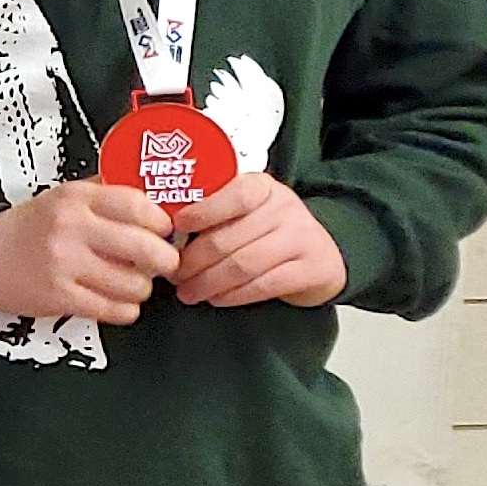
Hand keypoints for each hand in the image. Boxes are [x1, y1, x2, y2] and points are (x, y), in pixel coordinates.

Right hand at [0, 181, 178, 325]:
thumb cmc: (30, 227)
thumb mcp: (64, 196)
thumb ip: (106, 194)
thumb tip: (156, 199)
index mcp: (75, 199)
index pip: (138, 206)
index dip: (161, 222)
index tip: (165, 231)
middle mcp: (70, 229)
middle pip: (144, 248)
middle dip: (165, 260)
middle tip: (164, 263)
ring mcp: (64, 265)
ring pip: (134, 284)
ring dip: (142, 288)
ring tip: (132, 283)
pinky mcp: (59, 297)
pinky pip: (114, 310)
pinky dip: (125, 309)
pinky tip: (118, 302)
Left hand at [169, 171, 346, 308]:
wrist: (321, 253)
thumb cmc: (268, 231)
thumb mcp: (244, 212)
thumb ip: (213, 214)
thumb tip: (165, 232)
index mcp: (263, 187)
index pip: (234, 196)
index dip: (202, 212)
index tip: (175, 227)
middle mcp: (285, 208)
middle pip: (229, 238)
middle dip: (193, 261)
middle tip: (173, 274)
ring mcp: (302, 238)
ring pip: (243, 264)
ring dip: (208, 282)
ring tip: (188, 291)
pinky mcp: (312, 269)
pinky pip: (264, 285)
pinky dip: (234, 295)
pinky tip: (216, 298)